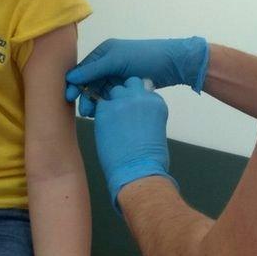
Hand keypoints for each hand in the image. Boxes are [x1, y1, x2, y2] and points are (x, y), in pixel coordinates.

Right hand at [65, 37, 208, 114]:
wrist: (174, 64)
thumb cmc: (145, 57)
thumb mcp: (117, 60)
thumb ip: (94, 69)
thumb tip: (70, 78)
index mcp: (103, 53)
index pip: (83, 69)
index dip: (74, 83)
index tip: (68, 98)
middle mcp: (108, 63)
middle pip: (89, 83)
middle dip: (85, 97)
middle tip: (84, 113)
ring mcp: (117, 76)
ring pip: (99, 92)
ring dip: (95, 103)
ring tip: (93, 116)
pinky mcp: (126, 87)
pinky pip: (111, 97)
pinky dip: (106, 105)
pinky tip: (104, 114)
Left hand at [91, 77, 176, 211]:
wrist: (139, 172)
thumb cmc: (149, 158)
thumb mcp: (155, 128)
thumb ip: (146, 113)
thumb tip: (134, 111)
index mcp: (156, 102)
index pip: (144, 88)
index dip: (137, 100)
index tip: (135, 112)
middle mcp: (141, 97)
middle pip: (130, 83)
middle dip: (125, 94)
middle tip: (122, 113)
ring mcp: (123, 102)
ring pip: (114, 91)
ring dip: (113, 103)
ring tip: (113, 123)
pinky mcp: (105, 110)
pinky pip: (99, 104)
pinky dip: (101, 114)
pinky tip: (105, 128)